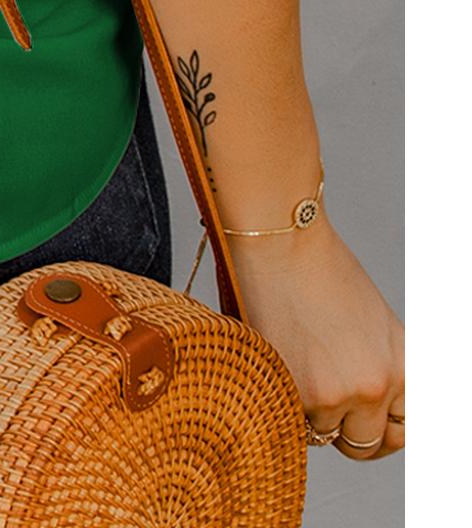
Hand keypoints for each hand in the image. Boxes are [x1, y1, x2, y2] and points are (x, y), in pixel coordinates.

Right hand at [231, 214, 403, 461]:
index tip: (363, 420)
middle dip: (347, 431)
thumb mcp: (374, 323)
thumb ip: (379, 368)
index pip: (403, 430)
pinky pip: (294, 422)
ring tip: (296, 368)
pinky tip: (280, 364)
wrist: (280, 240)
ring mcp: (338, 395)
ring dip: (311, 413)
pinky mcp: (298, 394)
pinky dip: (285, 402)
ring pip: (325, 434)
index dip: (380, 426)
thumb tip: (371, 411)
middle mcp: (378, 387)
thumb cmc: (320, 271)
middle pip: (367, 444)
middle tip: (326, 405)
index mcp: (404, 368)